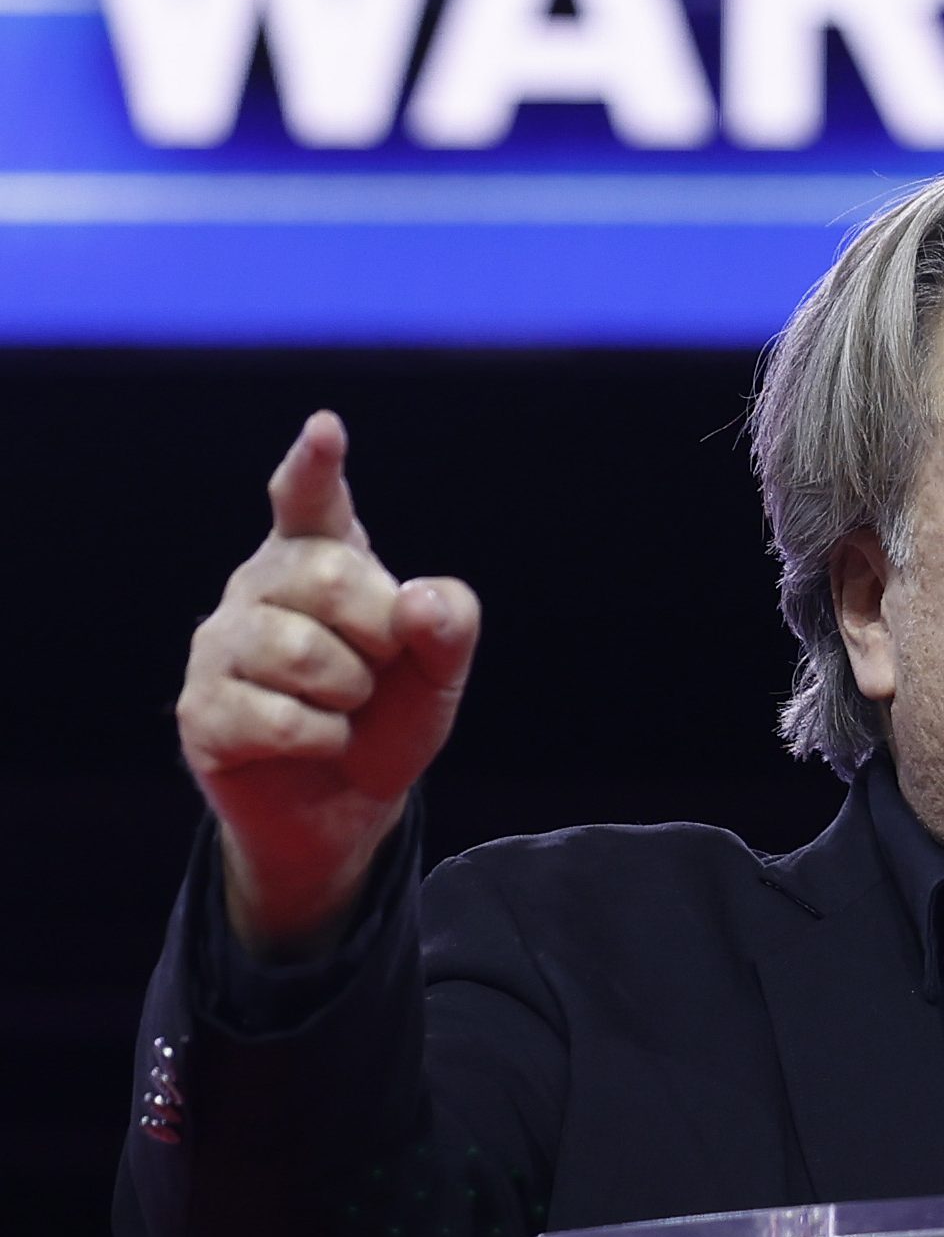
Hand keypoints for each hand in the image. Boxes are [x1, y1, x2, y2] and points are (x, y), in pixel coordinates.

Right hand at [176, 411, 479, 957]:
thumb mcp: (439, 671)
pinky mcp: (201, 707)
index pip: (310, 498)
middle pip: (331, 576)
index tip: (325, 430)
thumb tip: (419, 603)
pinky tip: (314, 740)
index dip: (315, 466)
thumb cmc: (387, 715)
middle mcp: (261, 582)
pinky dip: (320, 738)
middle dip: (379, 632)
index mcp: (319, 553)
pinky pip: (276, 717)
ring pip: (300, 651)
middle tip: (377, 668)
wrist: (343, 806)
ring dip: (348, 694)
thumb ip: (448, 625)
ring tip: (343, 706)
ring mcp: (221, 643)